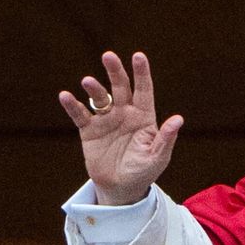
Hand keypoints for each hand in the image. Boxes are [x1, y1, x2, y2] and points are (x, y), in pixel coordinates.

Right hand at [57, 51, 182, 205]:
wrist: (121, 188)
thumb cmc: (143, 171)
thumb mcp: (157, 157)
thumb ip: (165, 138)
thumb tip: (178, 119)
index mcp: (143, 116)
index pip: (143, 90)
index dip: (141, 73)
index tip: (138, 56)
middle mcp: (124, 113)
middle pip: (120, 87)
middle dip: (115, 71)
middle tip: (108, 56)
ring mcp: (106, 120)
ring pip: (99, 98)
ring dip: (94, 88)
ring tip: (87, 81)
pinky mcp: (89, 130)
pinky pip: (80, 115)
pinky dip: (72, 105)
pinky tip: (65, 96)